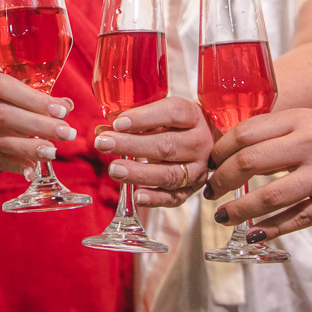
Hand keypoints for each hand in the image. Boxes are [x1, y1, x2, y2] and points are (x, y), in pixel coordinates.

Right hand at [0, 64, 78, 173]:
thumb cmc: (10, 92)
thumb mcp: (24, 85)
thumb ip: (42, 95)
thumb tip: (66, 106)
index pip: (5, 87)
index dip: (33, 99)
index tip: (61, 110)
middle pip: (2, 114)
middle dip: (38, 125)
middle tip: (66, 133)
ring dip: (28, 148)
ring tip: (52, 152)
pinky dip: (12, 165)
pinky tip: (31, 170)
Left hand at [92, 96, 212, 207]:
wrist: (209, 139)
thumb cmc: (177, 122)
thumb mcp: (160, 112)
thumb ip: (133, 119)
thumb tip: (101, 131)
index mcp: (192, 115)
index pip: (172, 113)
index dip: (143, 118)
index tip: (118, 123)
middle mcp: (200, 142)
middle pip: (166, 145)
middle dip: (131, 146)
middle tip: (103, 143)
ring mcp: (199, 168)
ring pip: (170, 174)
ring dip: (139, 173)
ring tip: (114, 169)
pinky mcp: (194, 189)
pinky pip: (175, 198)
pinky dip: (155, 199)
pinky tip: (137, 195)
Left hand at [205, 108, 311, 240]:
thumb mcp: (305, 121)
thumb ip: (270, 131)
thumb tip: (223, 151)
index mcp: (300, 120)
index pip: (246, 133)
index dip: (220, 151)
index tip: (209, 164)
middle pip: (251, 162)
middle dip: (222, 180)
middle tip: (210, 191)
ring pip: (271, 196)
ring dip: (239, 210)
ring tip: (222, 216)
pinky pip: (297, 219)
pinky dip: (270, 228)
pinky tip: (252, 232)